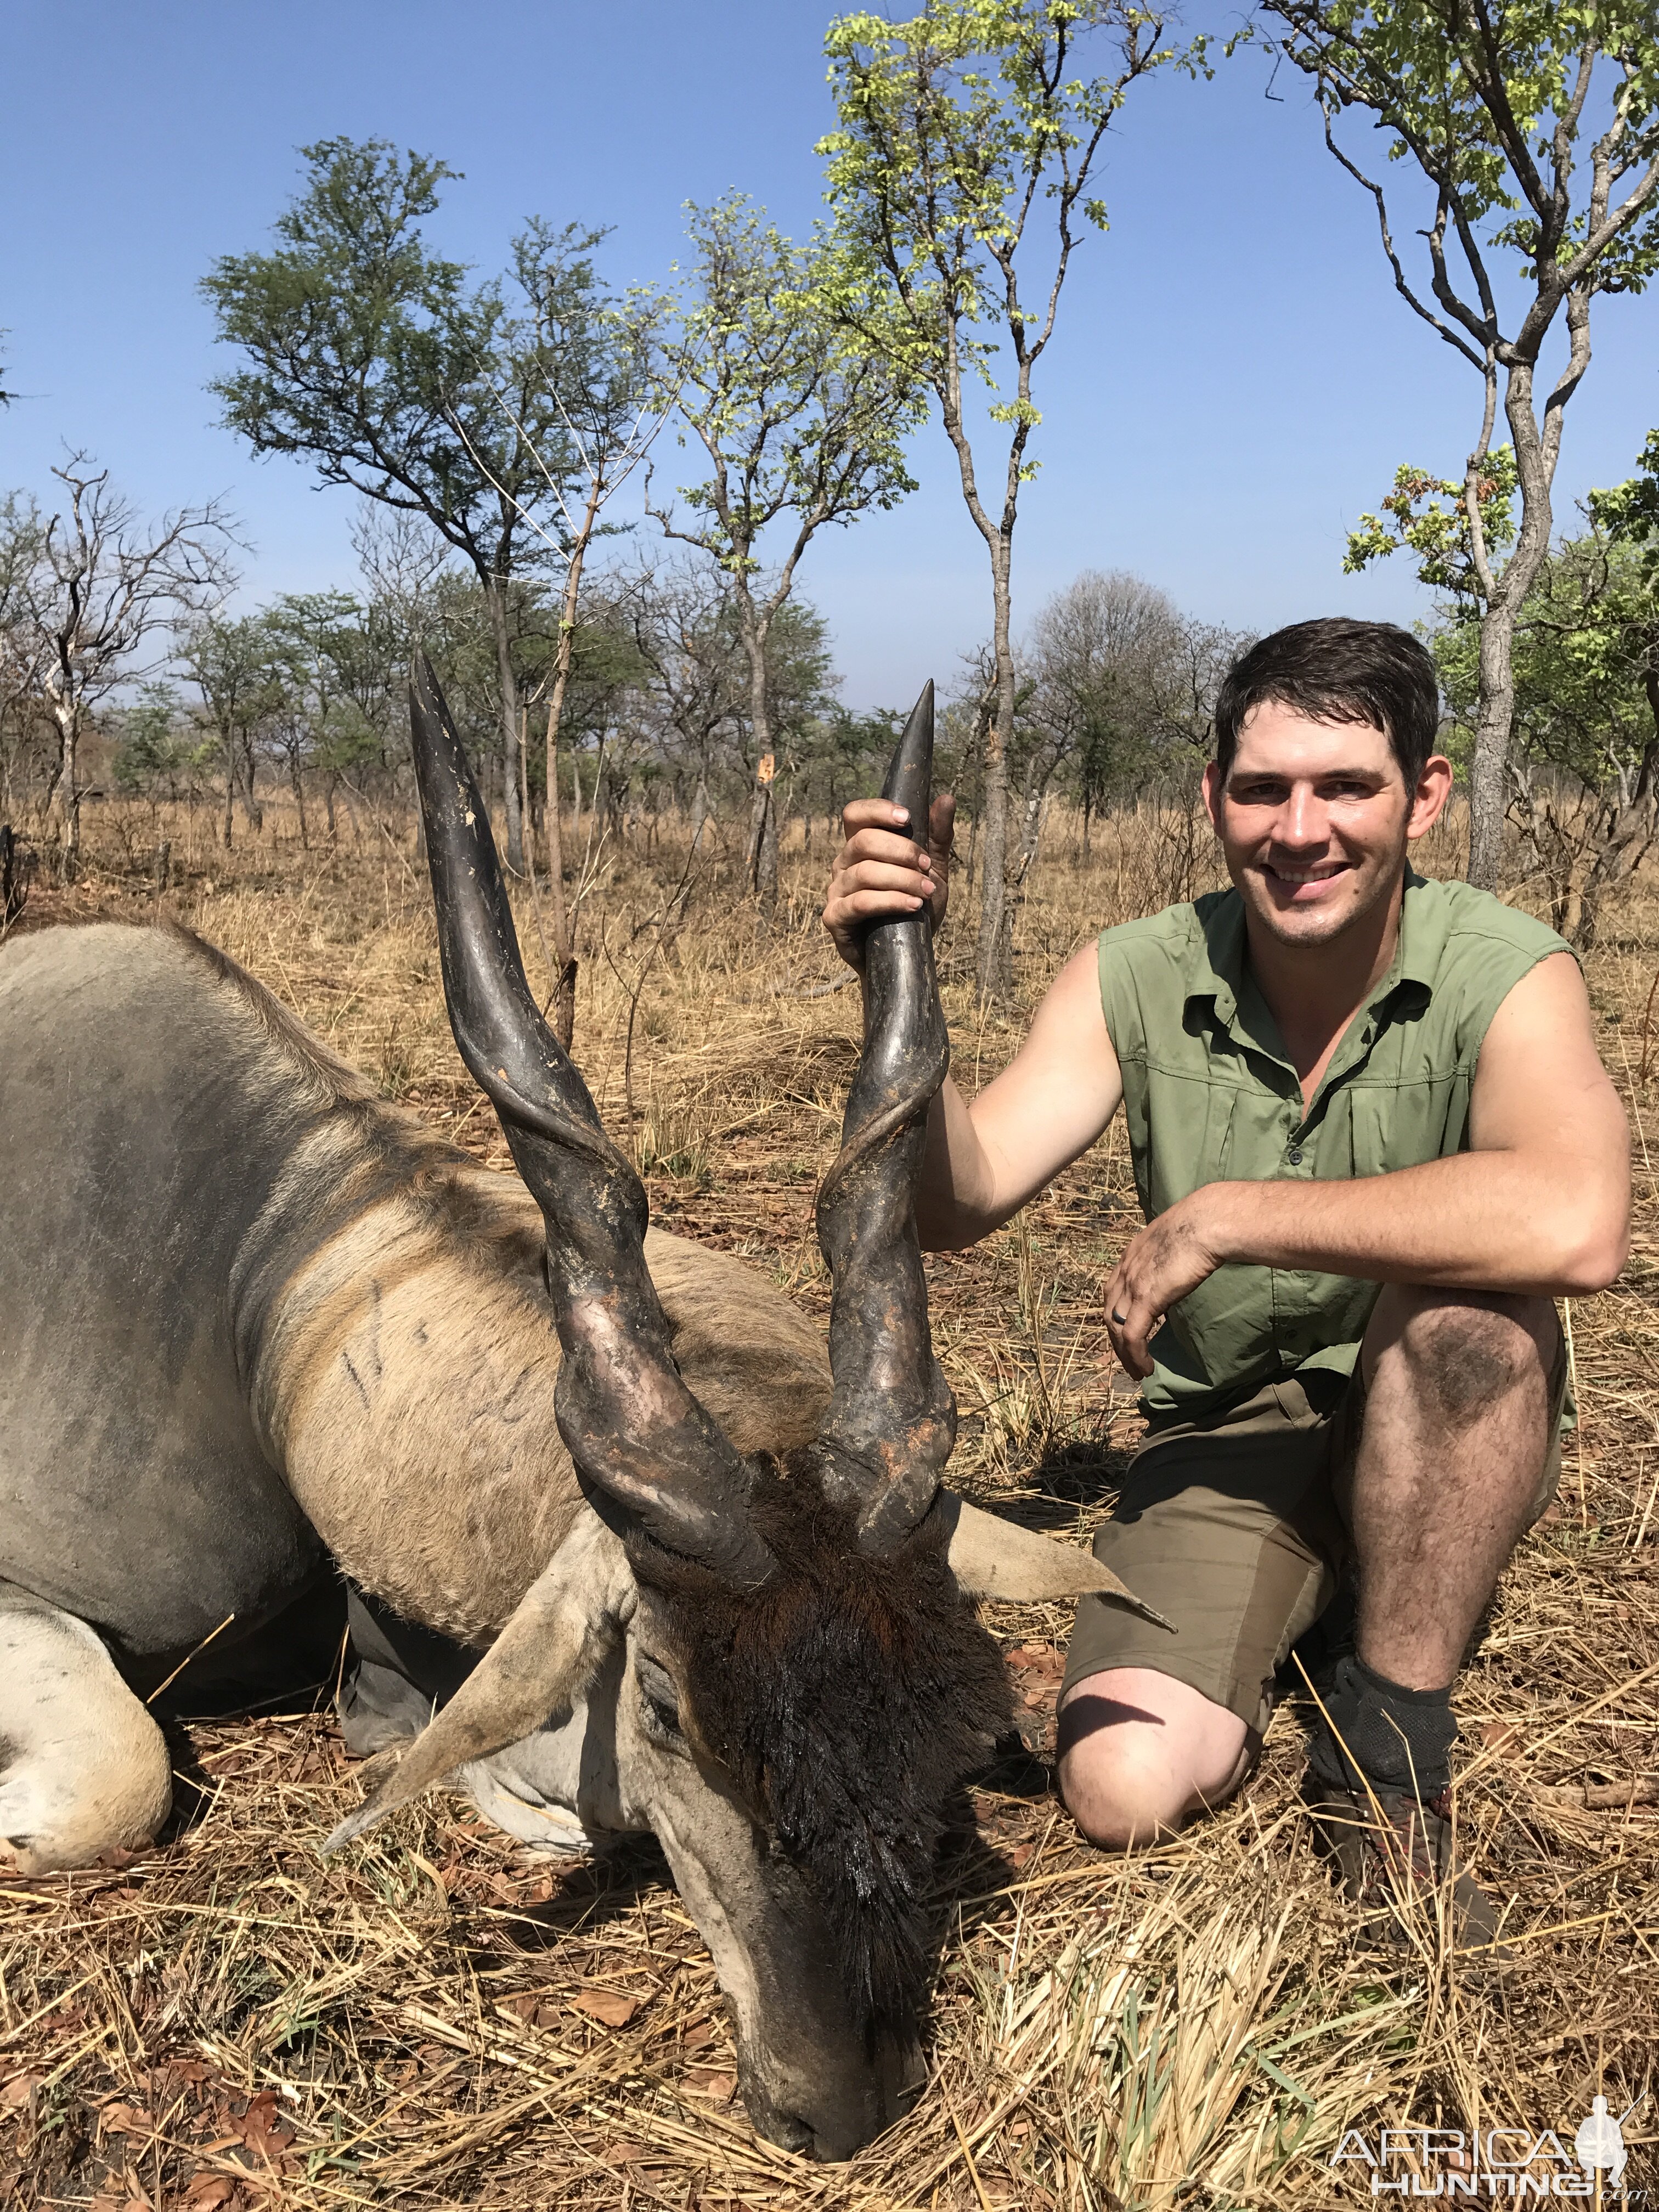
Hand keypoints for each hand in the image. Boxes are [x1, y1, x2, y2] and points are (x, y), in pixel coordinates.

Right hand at [823, 792, 954, 972]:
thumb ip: (937, 837)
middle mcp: (843, 865)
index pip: (855, 814)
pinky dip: (889, 901)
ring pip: (864, 872)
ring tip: (926, 891)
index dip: (877, 810)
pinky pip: (859, 903)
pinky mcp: (835, 918)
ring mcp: (835, 891)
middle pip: (863, 841)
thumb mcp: (933, 870)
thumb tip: (946, 798)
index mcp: (860, 847)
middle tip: (927, 866)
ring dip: (902, 879)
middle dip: (902, 851)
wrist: (906, 956)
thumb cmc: (914, 909)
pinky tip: (912, 905)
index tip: (907, 818)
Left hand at [1104, 1192, 1231, 1379]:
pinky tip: (1146, 1369)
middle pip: (1110, 1313)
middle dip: (1116, 1341)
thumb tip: (1178, 1272)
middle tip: (1129, 1361)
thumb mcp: (1174, 1243)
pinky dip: (1136, 1356)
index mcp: (1130, 1255)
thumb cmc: (1201, 1227)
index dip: (1118, 1316)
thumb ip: (1167, 1260)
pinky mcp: (1145, 1298)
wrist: (1207, 1222)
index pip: (1114, 1293)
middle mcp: (1124, 1270)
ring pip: (1117, 1329)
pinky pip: (1133, 1336)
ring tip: (1138, 1371)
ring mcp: (1132, 1284)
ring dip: (1125, 1355)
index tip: (1127, 1334)